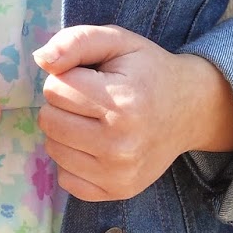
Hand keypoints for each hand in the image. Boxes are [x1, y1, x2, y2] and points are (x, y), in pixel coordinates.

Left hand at [31, 24, 232, 201]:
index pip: (54, 89)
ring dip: (65, 132)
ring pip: (53, 149)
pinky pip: (66, 178)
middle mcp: (121, 144)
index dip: (67, 77)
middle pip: (49, 121)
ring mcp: (119, 173)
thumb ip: (76, 41)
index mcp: (122, 103)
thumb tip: (41, 60)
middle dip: (62, 105)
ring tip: (94, 122)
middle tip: (91, 101)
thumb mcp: (118, 41)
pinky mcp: (117, 191)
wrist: (190, 110)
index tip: (91, 79)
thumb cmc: (147, 71)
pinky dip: (74, 161)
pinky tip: (96, 146)